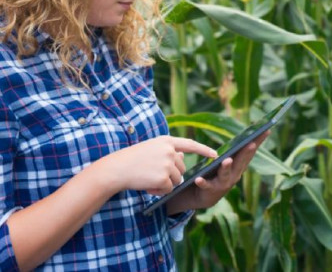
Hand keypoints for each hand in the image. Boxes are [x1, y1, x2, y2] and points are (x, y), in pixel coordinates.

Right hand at [96, 135, 216, 195]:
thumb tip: (183, 156)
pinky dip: (159, 191)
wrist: (116, 169)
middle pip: (182, 169)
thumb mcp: (151, 149)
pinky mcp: (164, 178)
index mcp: (166, 141)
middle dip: (171, 176)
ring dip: (165, 184)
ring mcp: (167, 164)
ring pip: (176, 181)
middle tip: (152, 174)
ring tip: (148, 179)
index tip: (215, 154)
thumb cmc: (132, 160)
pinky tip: (148, 185)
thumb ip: (168, 152)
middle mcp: (169, 151)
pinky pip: (169, 189)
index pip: (190, 144)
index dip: (203, 150)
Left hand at [167, 130, 269, 212]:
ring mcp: (224, 183)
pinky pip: (207, 185)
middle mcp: (235, 174)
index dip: (259, 141)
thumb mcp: (230, 162)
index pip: (251, 151)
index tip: (267, 129)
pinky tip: (198, 179)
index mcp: (240, 165)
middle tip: (251, 143)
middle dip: (246, 152)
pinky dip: (203, 182)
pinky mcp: (210, 189)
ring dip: (226, 167)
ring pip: (225, 174)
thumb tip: (248, 136)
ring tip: (227, 160)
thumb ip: (237, 152)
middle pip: (241, 161)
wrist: (206, 196)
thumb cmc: (219, 174)